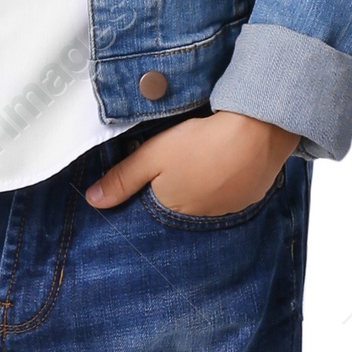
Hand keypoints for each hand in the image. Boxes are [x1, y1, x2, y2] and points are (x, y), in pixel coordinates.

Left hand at [85, 110, 298, 215]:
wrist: (258, 134)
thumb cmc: (203, 145)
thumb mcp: (152, 156)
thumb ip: (122, 178)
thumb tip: (93, 200)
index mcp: (173, 209)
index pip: (154, 206)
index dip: (153, 187)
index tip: (158, 170)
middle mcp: (201, 217)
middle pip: (181, 202)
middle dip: (179, 184)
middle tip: (186, 158)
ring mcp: (229, 209)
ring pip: (208, 197)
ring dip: (205, 182)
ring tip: (206, 157)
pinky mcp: (251, 196)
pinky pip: (233, 192)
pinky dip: (228, 179)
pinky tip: (228, 161)